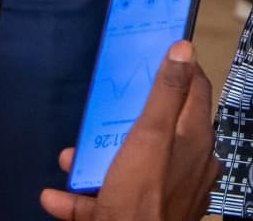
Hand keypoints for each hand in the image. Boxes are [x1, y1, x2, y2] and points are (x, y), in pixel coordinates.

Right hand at [41, 42, 218, 220]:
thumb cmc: (141, 200)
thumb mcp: (150, 136)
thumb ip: (166, 93)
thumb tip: (184, 48)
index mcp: (195, 141)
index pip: (196, 90)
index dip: (178, 68)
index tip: (156, 54)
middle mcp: (188, 166)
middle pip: (160, 128)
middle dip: (126, 118)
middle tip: (103, 109)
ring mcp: (166, 195)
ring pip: (131, 166)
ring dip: (96, 160)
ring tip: (72, 157)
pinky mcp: (141, 216)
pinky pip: (110, 202)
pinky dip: (84, 199)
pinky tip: (57, 198)